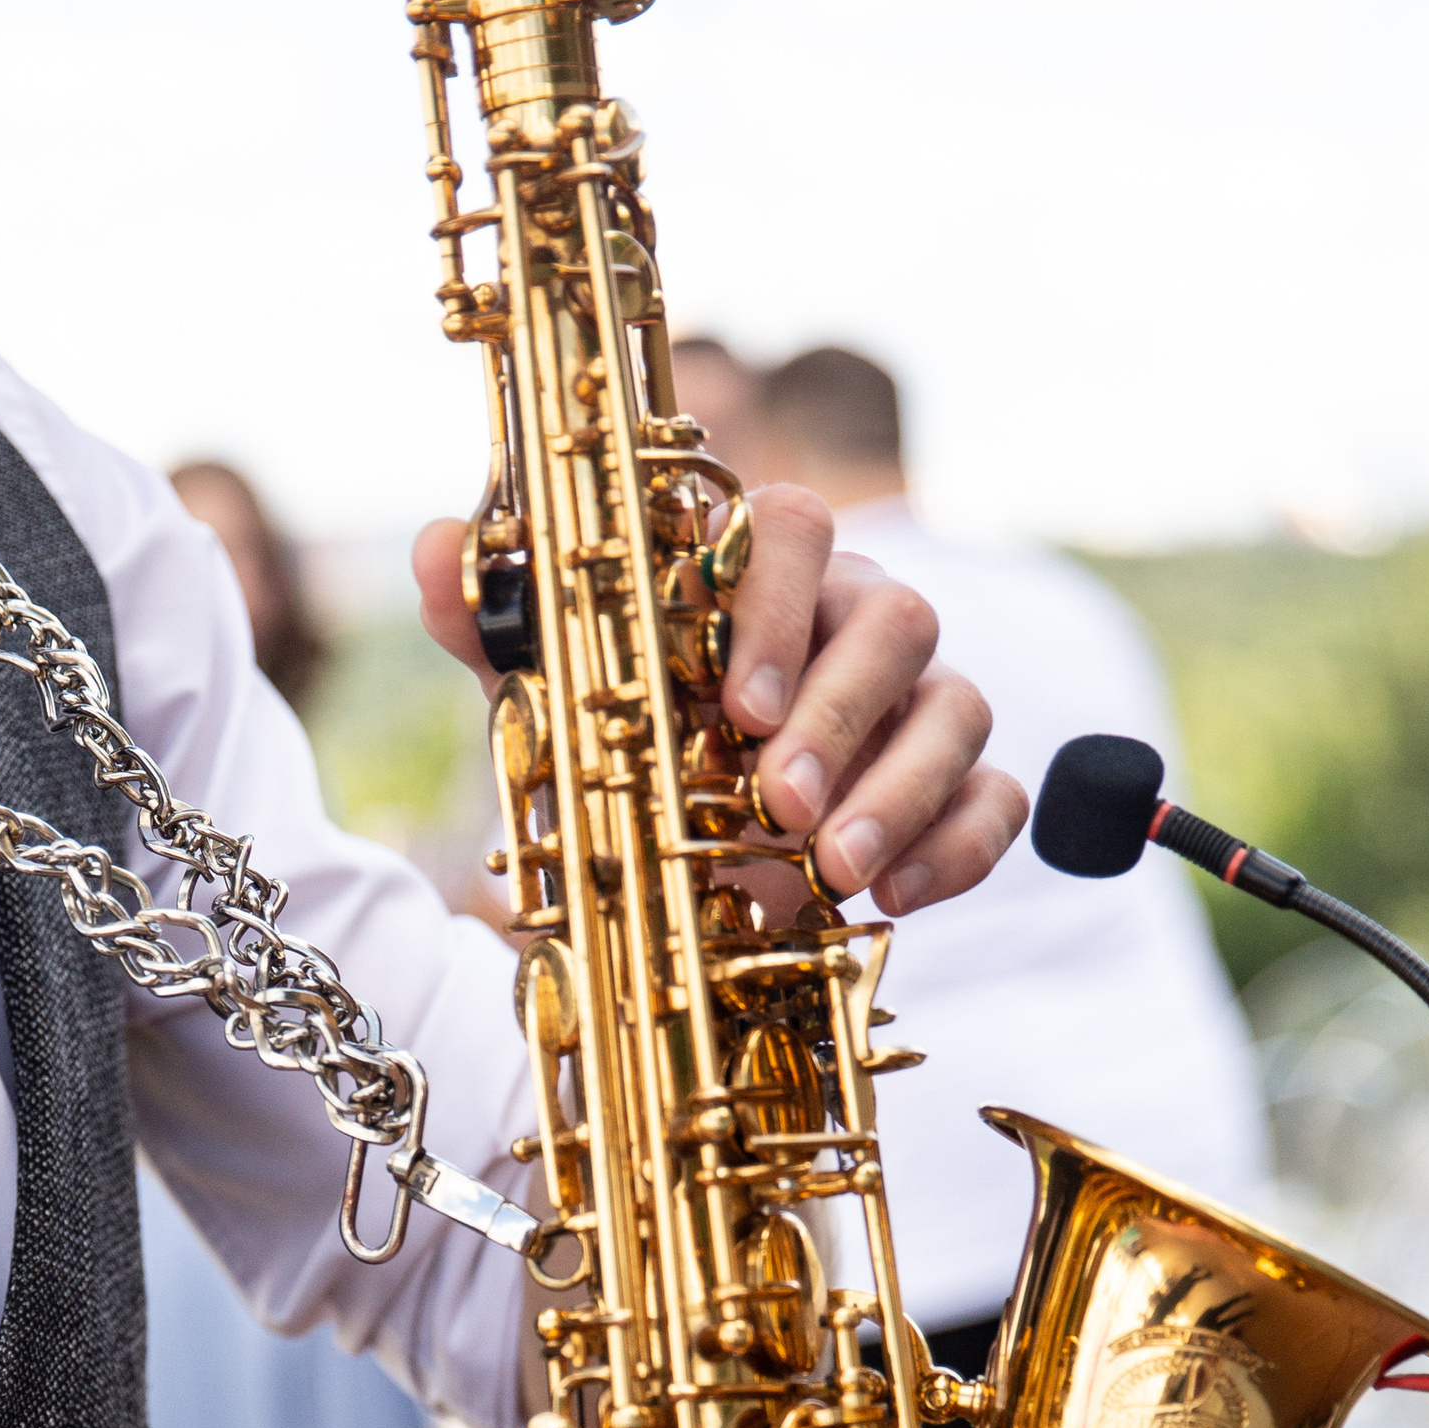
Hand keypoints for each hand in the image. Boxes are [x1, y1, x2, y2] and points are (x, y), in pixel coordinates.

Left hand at [414, 497, 1024, 917]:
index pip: (797, 529)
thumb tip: (431, 548)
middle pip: (897, 620)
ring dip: (901, 791)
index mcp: (763, 579)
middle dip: (840, 716)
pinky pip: (997, 798)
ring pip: (959, 708)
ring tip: (834, 868)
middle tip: (779, 803)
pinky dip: (960, 847)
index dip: (777, 606)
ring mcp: (918, 705)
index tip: (738, 704)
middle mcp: (856, 624)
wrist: (672, 867)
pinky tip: (894, 898)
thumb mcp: (549, 704)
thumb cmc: (625, 759)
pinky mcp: (960, 788)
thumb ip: (495, 628)